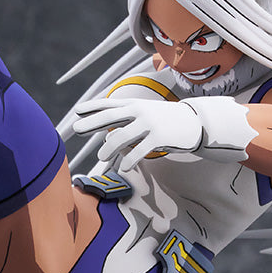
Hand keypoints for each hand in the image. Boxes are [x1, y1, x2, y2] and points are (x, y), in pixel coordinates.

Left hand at [73, 97, 203, 171]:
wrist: (194, 122)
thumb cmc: (165, 120)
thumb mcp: (145, 116)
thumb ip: (126, 124)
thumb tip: (106, 138)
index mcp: (134, 105)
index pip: (109, 104)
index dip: (93, 107)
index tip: (77, 111)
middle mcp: (139, 111)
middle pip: (110, 116)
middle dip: (92, 122)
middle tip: (77, 129)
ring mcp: (149, 123)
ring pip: (122, 136)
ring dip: (109, 148)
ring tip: (101, 157)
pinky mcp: (159, 137)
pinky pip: (140, 150)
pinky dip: (130, 160)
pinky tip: (125, 168)